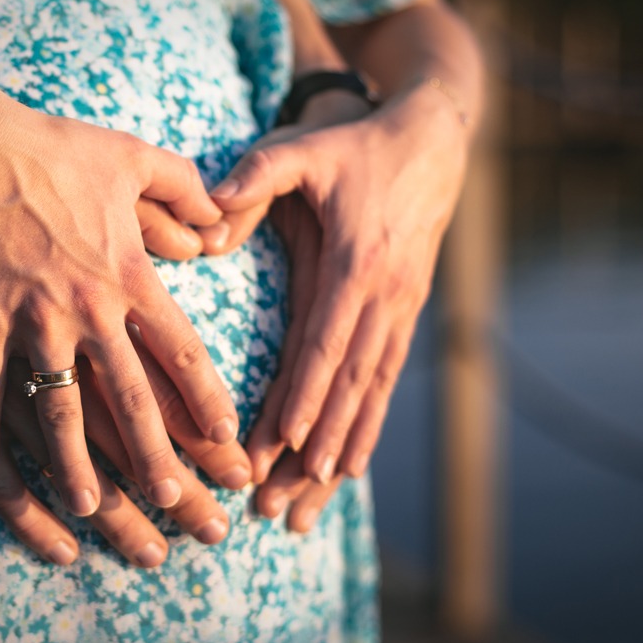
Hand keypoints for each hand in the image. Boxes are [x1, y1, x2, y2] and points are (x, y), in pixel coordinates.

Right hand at [0, 101, 239, 517]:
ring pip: (60, 405)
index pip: (181, 349)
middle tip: (174, 500)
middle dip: (153, 452)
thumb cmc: (58, 151)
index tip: (225, 438)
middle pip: (130, 395)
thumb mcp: (134, 158)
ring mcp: (35, 318)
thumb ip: (185, 191)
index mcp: (131, 276)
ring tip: (87, 506)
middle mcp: (90, 308)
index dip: (205, 397)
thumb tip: (218, 223)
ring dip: (74, 460)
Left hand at [202, 91, 467, 486]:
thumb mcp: (306, 147)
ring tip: (311, 505)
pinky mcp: (409, 311)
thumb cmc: (357, 144)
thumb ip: (257, 173)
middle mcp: (386, 294)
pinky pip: (388, 380)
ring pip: (372, 394)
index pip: (326, 342)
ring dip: (342, 451)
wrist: (432, 138)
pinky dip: (370, 426)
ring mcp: (404, 306)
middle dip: (314, 447)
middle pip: (348, 384)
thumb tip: (210, 210)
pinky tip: (352, 468)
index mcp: (355, 260)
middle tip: (277, 501)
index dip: (303, 395)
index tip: (280, 446)